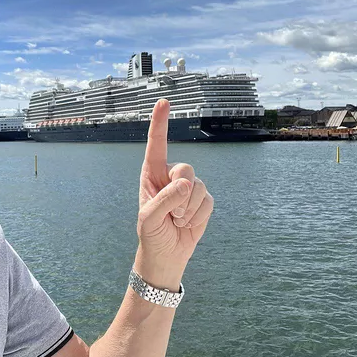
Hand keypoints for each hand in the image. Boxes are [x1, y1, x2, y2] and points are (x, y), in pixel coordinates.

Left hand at [135, 99, 213, 285]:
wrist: (167, 255)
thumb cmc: (152, 234)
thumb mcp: (149, 218)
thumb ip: (164, 199)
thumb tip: (185, 183)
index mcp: (151, 174)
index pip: (156, 145)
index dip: (160, 122)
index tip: (163, 102)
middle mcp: (170, 176)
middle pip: (185, 168)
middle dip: (180, 192)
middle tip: (171, 212)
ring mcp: (188, 187)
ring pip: (198, 186)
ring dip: (188, 208)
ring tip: (177, 220)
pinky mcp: (203, 200)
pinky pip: (208, 201)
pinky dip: (198, 216)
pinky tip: (188, 224)